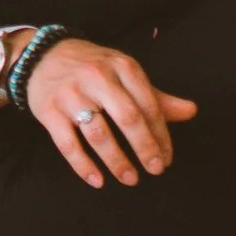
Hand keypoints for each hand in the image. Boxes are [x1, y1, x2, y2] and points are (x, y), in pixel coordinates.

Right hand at [23, 38, 196, 187]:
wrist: (43, 54)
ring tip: (130, 179)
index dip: (161, 135)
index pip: (149, 105)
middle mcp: (97, 77)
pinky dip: (83, 165)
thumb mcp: (125, 74)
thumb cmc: (93, 68)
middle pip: (127, 118)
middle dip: (144, 148)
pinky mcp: (49, 110)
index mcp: (122, 67)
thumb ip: (156, 97)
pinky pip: (68, 143)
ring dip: (117, 161)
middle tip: (155, 170)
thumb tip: (191, 111)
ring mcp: (71, 94)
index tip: (166, 158)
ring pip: (98, 134)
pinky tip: (98, 181)